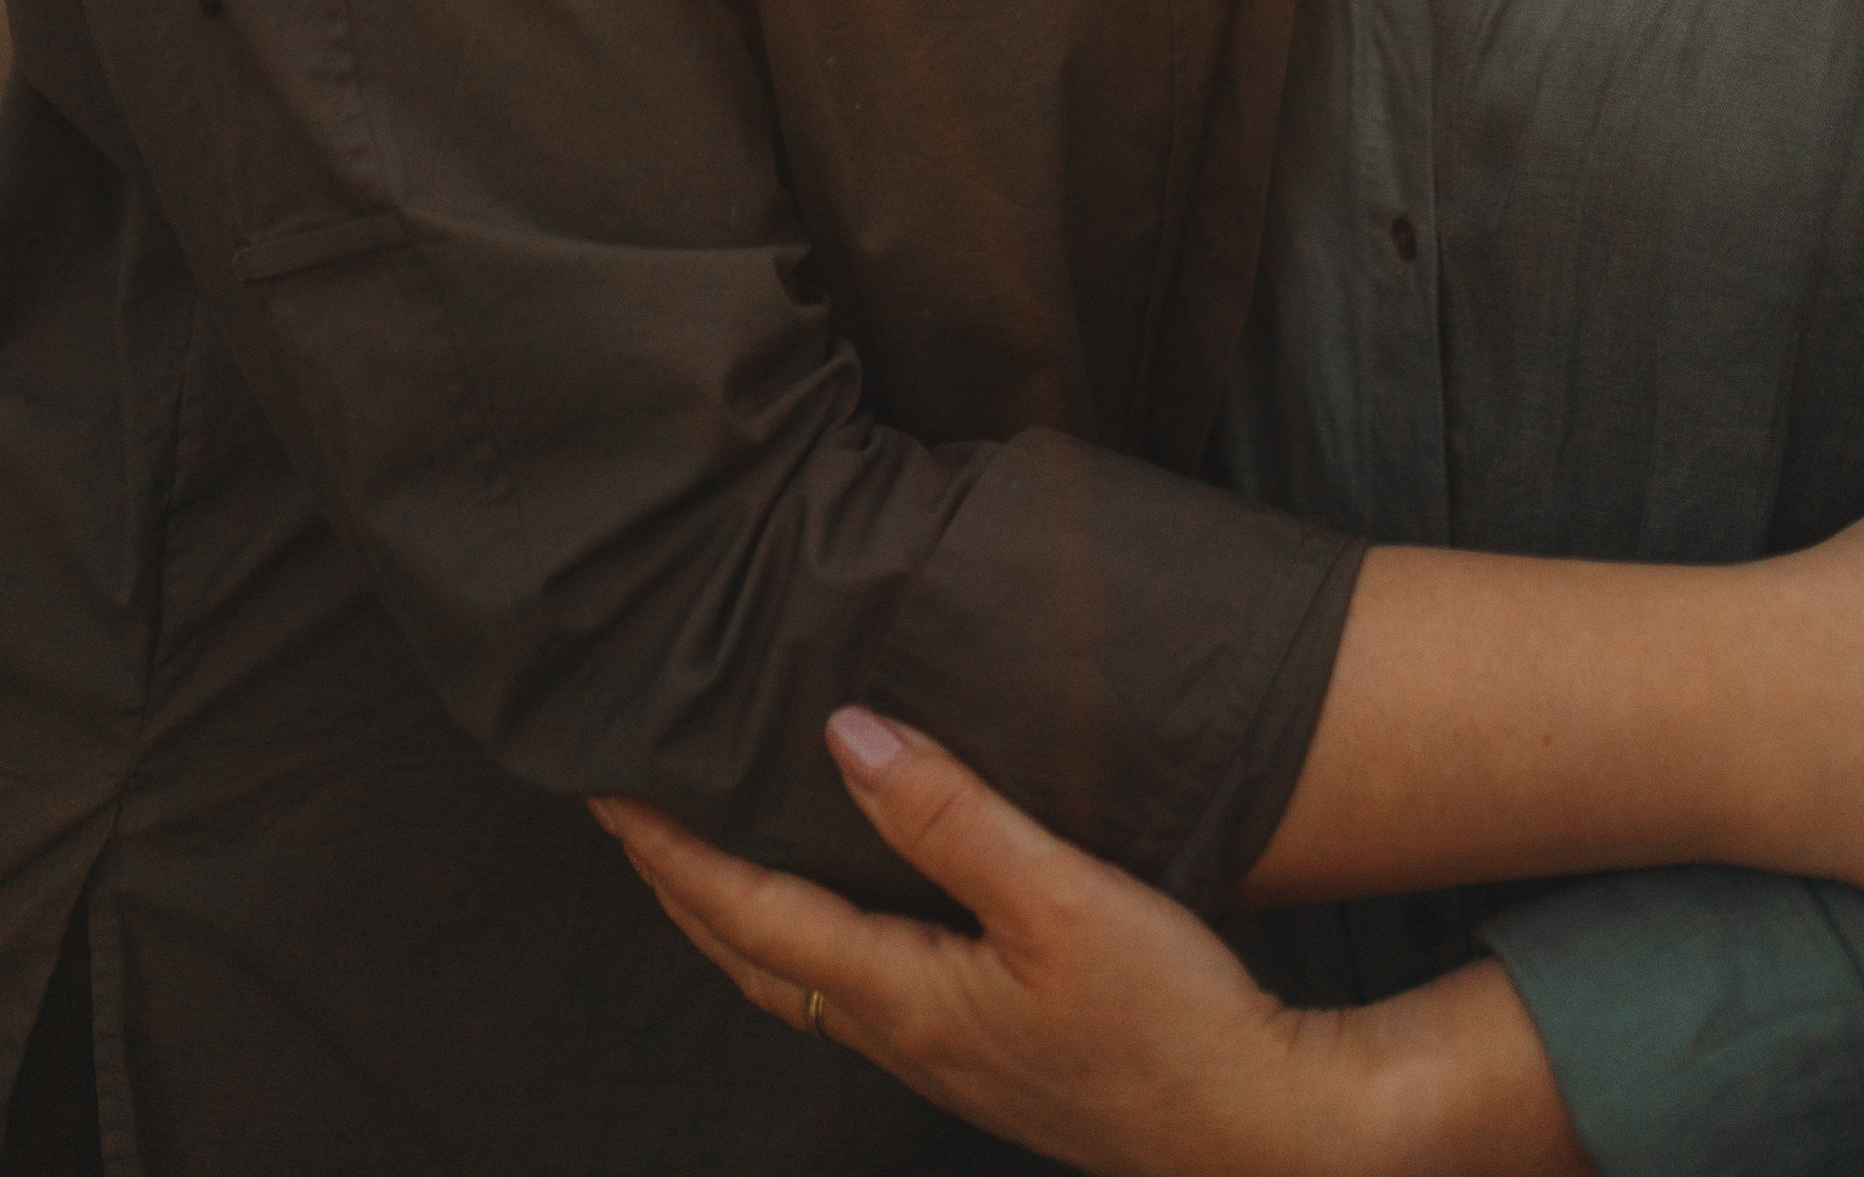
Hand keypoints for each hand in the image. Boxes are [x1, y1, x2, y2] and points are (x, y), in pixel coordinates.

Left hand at [596, 718, 1587, 1176]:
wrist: (1257, 1131)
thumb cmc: (1170, 1021)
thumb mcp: (1062, 898)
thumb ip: (951, 816)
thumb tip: (846, 731)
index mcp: (903, 996)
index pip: (749, 914)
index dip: (672, 850)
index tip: (607, 789)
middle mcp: (903, 1036)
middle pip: (753, 957)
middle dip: (680, 886)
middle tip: (625, 814)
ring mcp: (943, 1056)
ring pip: (800, 980)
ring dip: (737, 917)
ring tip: (705, 854)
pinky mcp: (986, 1056)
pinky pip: (856, 989)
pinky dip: (806, 938)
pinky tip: (837, 910)